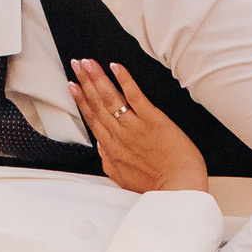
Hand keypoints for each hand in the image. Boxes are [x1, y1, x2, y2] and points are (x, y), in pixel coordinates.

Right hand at [69, 58, 206, 193]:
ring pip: (110, 98)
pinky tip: (115, 67)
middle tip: (76, 65)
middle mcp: (119, 135)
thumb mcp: (123, 178)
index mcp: (112, 148)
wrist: (178, 188)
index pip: (92, 119)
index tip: (73, 86)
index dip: (80, 100)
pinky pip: (134, 96)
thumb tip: (100, 147)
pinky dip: (124, 80)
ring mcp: (135, 126)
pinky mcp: (152, 120)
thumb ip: (108, 160)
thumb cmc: (156, 185)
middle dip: (85, 82)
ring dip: (97, 78)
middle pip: (97, 104)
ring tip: (87, 63)